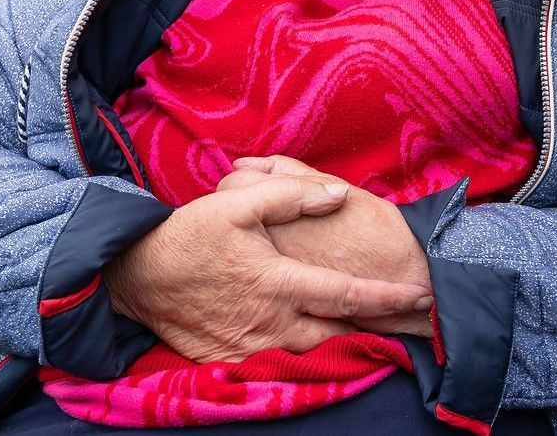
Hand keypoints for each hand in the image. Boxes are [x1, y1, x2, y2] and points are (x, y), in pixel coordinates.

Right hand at [102, 174, 431, 361]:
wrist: (136, 275)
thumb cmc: (190, 235)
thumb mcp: (238, 203)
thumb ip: (292, 195)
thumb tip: (339, 194)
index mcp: (278, 283)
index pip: (347, 296)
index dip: (388, 297)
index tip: (421, 296)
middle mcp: (271, 322)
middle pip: (337, 334)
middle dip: (372, 328)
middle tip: (403, 318)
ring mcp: (251, 347)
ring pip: (310, 351)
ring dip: (338, 339)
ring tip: (365, 326)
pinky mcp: (231, 360)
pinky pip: (276, 362)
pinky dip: (299, 353)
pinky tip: (312, 339)